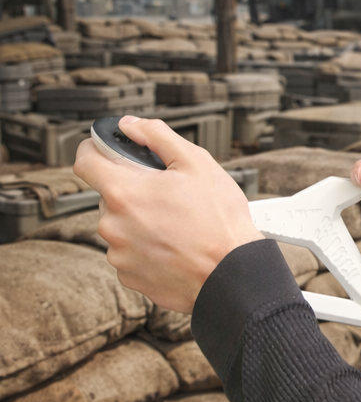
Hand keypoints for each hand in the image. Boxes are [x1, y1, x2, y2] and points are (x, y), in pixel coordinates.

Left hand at [74, 116, 262, 312]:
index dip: (96, 150)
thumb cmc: (220, 223)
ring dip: (141, 221)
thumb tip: (132, 126)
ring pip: (122, 226)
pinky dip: (147, 247)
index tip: (109, 152)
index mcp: (124, 192)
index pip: (85, 161)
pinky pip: (131, 253)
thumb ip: (158, 136)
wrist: (233, 274)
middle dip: (134, 191)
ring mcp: (119, 254)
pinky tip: (175, 246)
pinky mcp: (130, 276)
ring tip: (178, 225)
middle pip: (110, 196)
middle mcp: (113, 224)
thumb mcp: (197, 164)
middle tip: (169, 196)